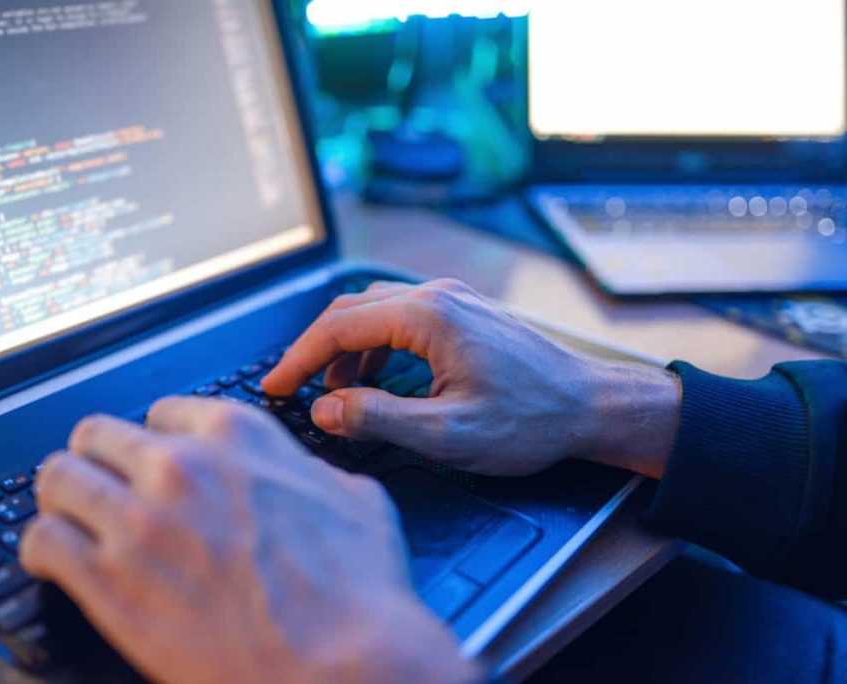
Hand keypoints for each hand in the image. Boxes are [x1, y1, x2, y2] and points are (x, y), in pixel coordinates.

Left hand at [20, 399, 479, 683]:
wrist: (343, 663)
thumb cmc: (360, 590)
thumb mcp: (357, 499)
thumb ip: (309, 473)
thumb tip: (302, 475)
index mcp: (236, 436)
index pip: (162, 412)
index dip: (156, 443)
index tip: (153, 467)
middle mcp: (179, 466)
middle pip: (96, 436)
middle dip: (99, 463)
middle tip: (104, 491)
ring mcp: (139, 520)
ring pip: (57, 478)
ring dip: (62, 499)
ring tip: (70, 522)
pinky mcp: (109, 582)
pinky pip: (41, 541)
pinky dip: (42, 550)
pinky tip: (55, 564)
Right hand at [262, 279, 680, 478]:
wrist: (593, 406)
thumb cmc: (530, 421)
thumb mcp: (448, 434)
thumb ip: (378, 419)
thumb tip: (322, 409)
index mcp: (428, 316)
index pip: (338, 327)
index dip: (297, 359)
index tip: (272, 387)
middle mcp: (437, 296)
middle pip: (351, 310)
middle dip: (315, 349)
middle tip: (291, 388)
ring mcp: (452, 300)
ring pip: (375, 311)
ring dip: (346, 348)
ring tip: (336, 394)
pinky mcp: (463, 313)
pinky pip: (401, 318)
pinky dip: (376, 346)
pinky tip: (377, 379)